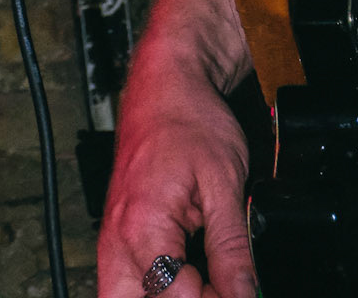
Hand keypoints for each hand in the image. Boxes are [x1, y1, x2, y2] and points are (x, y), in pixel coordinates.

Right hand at [98, 56, 253, 297]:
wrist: (166, 82)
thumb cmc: (190, 117)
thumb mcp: (225, 182)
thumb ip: (232, 248)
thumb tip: (245, 294)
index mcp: (143, 229)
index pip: (177, 297)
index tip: (242, 290)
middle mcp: (117, 241)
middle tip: (215, 289)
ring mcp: (112, 239)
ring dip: (159, 297)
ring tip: (201, 283)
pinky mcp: (117, 234)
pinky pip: (124, 281)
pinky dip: (152, 288)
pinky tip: (186, 278)